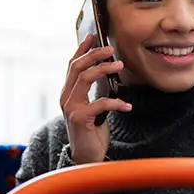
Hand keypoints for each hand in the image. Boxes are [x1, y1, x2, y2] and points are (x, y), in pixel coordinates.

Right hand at [61, 34, 132, 163]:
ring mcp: (71, 108)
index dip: (81, 49)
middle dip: (94, 54)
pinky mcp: (80, 119)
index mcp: (67, 93)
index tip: (91, 36)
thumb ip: (94, 92)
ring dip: (104, 69)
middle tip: (111, 49)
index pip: (72, 65)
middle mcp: (66, 98)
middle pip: (77, 67)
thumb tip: (108, 71)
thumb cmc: (91, 131)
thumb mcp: (92, 107)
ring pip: (85, 79)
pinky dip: (116, 102)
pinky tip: (127, 105)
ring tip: (120, 66)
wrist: (86, 158)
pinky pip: (99, 103)